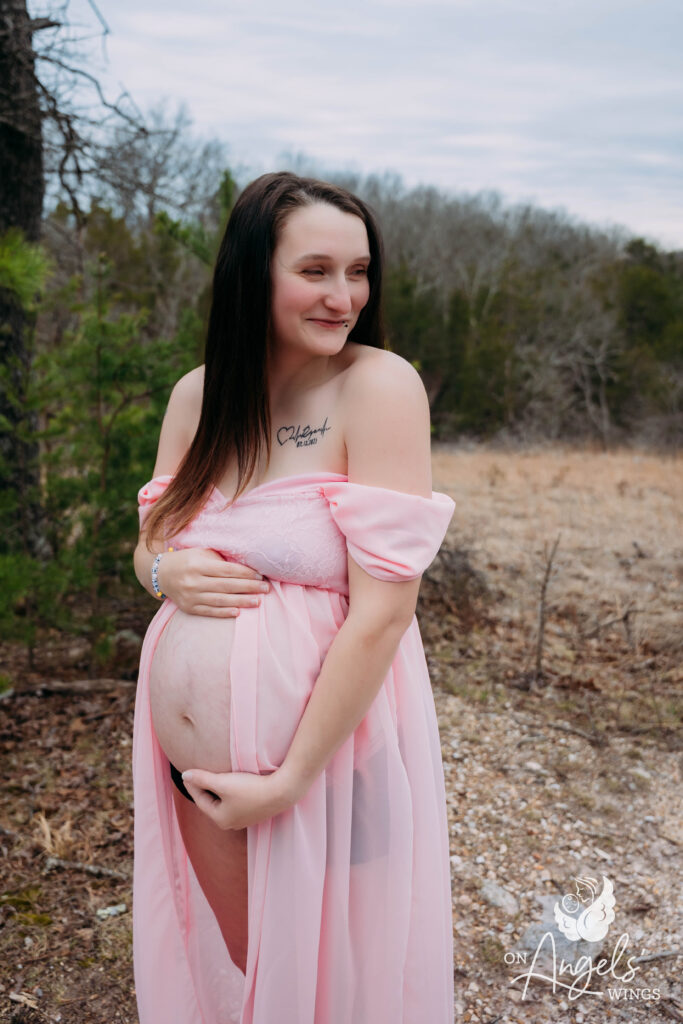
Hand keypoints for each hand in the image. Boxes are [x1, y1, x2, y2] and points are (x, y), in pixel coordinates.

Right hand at [157, 547, 269, 616]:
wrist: (161, 574)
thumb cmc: (188, 560)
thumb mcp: (201, 553)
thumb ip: (220, 559)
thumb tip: (247, 566)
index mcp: (197, 564)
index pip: (227, 570)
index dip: (246, 573)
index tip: (261, 575)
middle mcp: (193, 581)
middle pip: (226, 586)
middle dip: (249, 587)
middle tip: (266, 589)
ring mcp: (190, 596)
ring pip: (220, 600)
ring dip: (241, 601)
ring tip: (257, 601)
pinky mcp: (188, 608)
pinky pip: (209, 611)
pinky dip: (224, 612)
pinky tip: (238, 612)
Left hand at [180, 767, 296, 829]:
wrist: (282, 791)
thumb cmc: (250, 788)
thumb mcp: (222, 782)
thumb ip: (202, 779)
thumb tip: (184, 775)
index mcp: (220, 819)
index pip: (200, 800)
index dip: (192, 784)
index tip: (187, 772)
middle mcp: (231, 823)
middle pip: (212, 803)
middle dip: (204, 789)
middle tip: (197, 775)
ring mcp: (245, 819)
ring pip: (224, 802)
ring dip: (218, 790)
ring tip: (213, 778)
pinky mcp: (255, 811)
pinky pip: (236, 801)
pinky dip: (230, 792)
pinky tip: (233, 784)